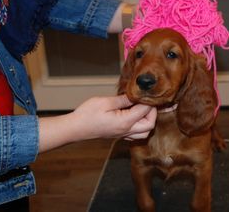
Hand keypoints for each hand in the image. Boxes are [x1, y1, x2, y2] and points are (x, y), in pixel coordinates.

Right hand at [38, 95, 155, 152]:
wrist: (76, 128)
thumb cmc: (87, 115)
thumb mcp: (106, 102)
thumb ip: (123, 99)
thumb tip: (136, 95)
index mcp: (125, 122)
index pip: (145, 111)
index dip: (148, 101)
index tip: (146, 93)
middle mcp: (126, 130)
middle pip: (150, 125)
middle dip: (152, 112)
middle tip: (146, 101)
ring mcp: (123, 134)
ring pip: (145, 132)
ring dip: (148, 120)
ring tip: (141, 109)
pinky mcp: (119, 135)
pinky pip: (136, 134)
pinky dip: (141, 126)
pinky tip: (134, 116)